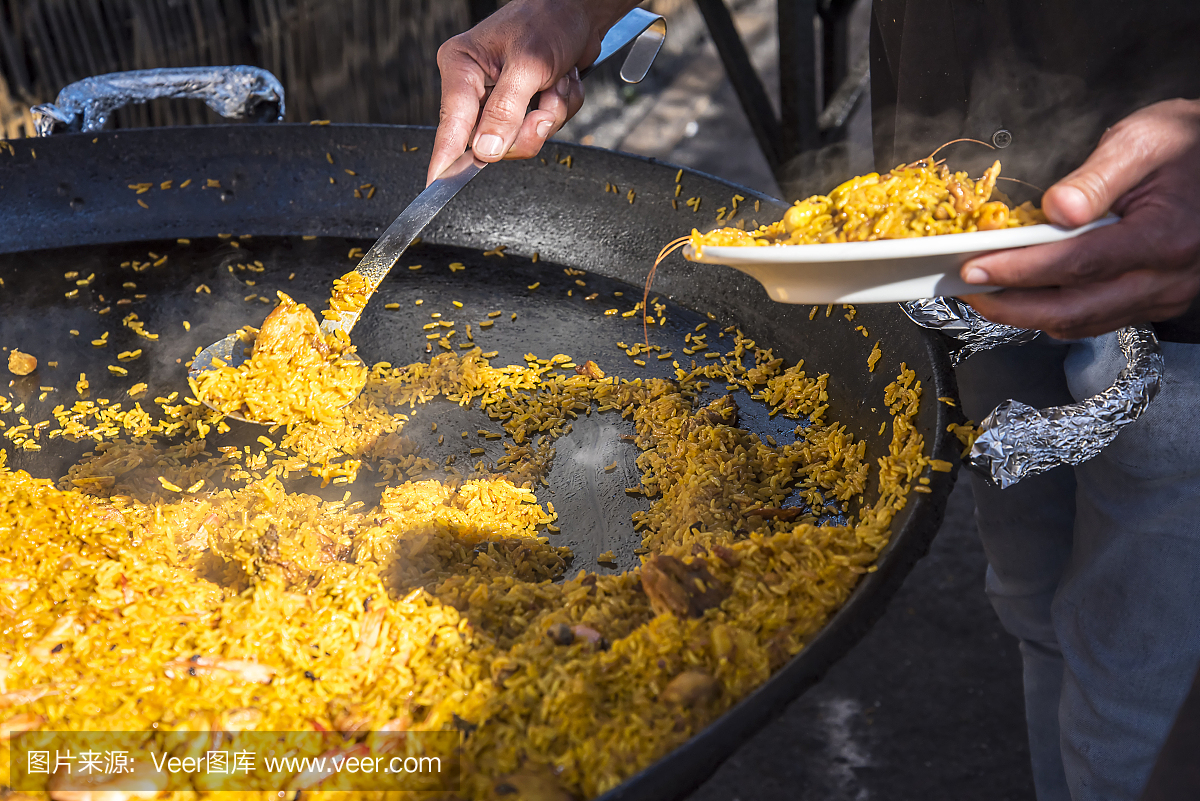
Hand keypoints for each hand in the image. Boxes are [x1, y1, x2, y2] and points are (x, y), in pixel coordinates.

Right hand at [427, 0, 634, 184]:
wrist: (579, 11)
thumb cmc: (549, 21)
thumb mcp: (529, 64)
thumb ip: (506, 109)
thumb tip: (487, 149)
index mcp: (462, 67)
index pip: (451, 123)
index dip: (446, 158)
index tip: (437, 186)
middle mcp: (475, 86)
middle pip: (492, 141)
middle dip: (528, 125)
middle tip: (544, 101)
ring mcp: (500, 100)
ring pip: (521, 138)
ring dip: (550, 113)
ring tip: (556, 82)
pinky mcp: (522, 106)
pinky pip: (542, 129)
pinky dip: (560, 108)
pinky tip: (560, 83)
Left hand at [958, 98, 1199, 339]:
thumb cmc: (1188, 144)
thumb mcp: (1142, 141)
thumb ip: (1096, 178)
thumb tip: (1056, 209)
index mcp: (1163, 236)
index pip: (1077, 264)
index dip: (1020, 271)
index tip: (975, 267)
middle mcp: (1166, 277)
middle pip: (1074, 309)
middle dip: (1011, 306)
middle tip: (967, 289)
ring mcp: (1164, 295)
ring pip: (1082, 322)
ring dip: (1026, 314)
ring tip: (986, 293)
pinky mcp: (1157, 300)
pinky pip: (1097, 320)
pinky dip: (1054, 313)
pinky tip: (1024, 295)